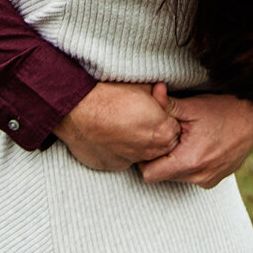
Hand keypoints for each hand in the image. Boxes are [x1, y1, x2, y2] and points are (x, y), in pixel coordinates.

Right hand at [53, 81, 178, 171]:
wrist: (78, 110)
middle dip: (156, 134)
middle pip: (162, 145)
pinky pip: (123, 160)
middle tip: (141, 119)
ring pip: (143, 155)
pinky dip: (120, 151)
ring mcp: (131, 160)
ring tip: (125, 127)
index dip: (164, 118)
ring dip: (139, 144)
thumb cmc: (108, 96)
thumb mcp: (140, 87)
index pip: (175, 128)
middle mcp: (149, 150)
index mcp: (162, 130)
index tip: (154, 111)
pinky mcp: (113, 166)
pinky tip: (110, 136)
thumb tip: (161, 91)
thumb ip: (156, 94)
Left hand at [137, 93, 252, 188]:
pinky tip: (197, 145)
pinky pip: (193, 176)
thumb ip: (167, 104)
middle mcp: (199, 176)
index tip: (151, 141)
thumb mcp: (193, 106)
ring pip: (177, 177)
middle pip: (163, 176)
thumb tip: (152, 93)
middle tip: (166, 137)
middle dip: (160, 159)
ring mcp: (209, 180)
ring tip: (183, 139)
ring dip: (176, 161)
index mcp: (189, 161)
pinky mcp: (217, 179)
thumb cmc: (224, 109)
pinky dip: (190, 164)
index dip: (145, 158)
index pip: (149, 174)